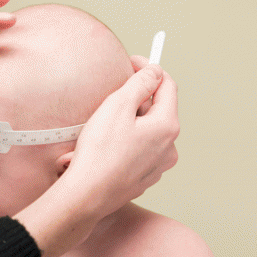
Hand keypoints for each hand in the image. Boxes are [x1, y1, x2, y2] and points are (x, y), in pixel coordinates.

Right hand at [15, 64, 178, 256]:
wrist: (87, 195)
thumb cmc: (100, 151)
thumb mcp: (117, 106)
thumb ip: (140, 84)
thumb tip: (155, 72)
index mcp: (167, 126)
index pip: (167, 86)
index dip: (150, 69)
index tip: (132, 61)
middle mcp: (169, 147)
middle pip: (155, 110)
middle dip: (134, 101)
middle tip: (109, 99)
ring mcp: (158, 166)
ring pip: (145, 132)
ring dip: (125, 124)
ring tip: (98, 129)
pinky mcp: (144, 179)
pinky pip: (136, 152)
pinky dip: (121, 144)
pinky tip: (100, 149)